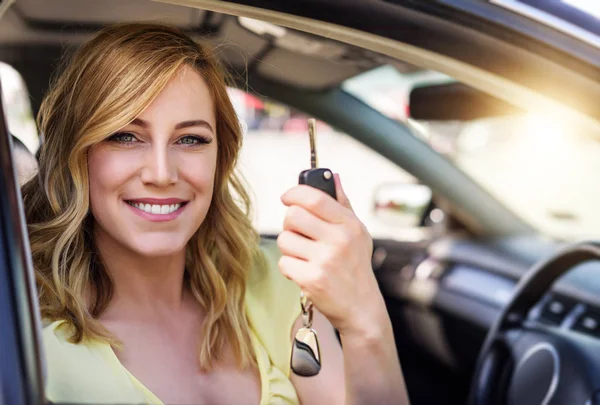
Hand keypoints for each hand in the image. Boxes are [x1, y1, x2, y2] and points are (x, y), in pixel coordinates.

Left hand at [277, 174, 384, 336]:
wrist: (361, 308)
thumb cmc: (355, 267)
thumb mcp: (357, 233)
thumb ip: (343, 204)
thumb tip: (333, 175)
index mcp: (349, 224)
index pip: (314, 198)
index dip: (294, 193)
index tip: (287, 197)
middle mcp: (339, 240)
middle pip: (292, 216)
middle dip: (290, 224)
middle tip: (298, 233)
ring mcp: (325, 260)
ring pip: (285, 240)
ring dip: (289, 248)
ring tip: (305, 256)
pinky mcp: (312, 279)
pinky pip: (284, 262)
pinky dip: (290, 267)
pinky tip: (304, 272)